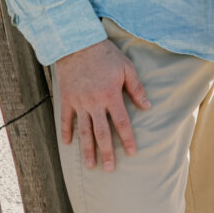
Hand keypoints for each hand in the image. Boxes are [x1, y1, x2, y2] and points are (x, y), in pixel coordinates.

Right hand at [55, 38, 150, 171]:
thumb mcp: (126, 67)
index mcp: (111, 95)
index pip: (122, 123)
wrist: (78, 43)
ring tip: (90, 166)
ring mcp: (79, 102)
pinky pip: (66, 119)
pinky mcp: (66, 99)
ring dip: (87, 150)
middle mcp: (94, 103)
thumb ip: (136, 88)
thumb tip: (147, 106)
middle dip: (107, 152)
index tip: (132, 152)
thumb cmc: (106, 54)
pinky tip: (68, 144)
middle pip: (101, 133)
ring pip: (84, 131)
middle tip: (110, 169)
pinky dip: (66, 132)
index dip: (127, 139)